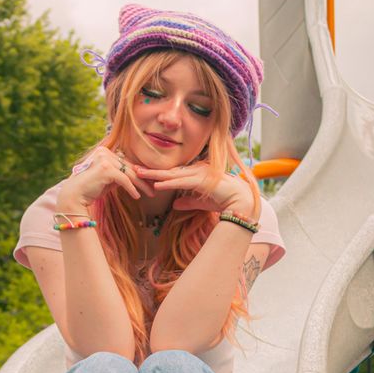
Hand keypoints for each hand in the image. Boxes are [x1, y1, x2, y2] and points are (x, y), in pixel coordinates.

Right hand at [56, 147, 155, 211]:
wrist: (74, 196)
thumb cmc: (90, 189)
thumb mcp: (108, 180)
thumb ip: (119, 175)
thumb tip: (135, 176)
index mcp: (104, 151)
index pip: (125, 162)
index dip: (138, 173)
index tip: (149, 181)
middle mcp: (104, 152)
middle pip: (129, 167)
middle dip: (143, 179)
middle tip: (153, 188)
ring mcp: (104, 159)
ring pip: (129, 173)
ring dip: (141, 185)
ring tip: (150, 193)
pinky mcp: (106, 169)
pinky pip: (124, 179)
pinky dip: (132, 189)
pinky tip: (137, 196)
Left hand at [133, 163, 257, 219]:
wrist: (241, 201)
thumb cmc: (224, 200)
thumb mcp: (200, 202)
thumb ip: (187, 202)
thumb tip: (174, 205)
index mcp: (195, 173)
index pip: (172, 173)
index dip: (156, 173)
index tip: (141, 173)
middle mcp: (195, 170)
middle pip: (168, 170)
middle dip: (150, 170)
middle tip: (132, 168)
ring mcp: (199, 173)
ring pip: (172, 174)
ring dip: (155, 174)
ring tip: (139, 174)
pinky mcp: (202, 180)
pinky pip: (182, 182)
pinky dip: (169, 183)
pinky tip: (157, 184)